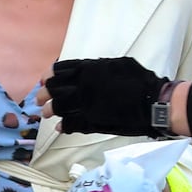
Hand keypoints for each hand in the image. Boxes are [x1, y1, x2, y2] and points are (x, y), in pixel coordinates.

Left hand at [39, 57, 172, 136]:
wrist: (152, 103)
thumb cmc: (140, 80)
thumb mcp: (118, 64)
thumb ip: (99, 66)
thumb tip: (87, 69)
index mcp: (90, 69)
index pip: (61, 70)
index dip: (50, 75)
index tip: (44, 79)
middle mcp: (84, 86)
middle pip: (55, 89)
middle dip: (45, 93)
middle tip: (39, 98)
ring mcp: (86, 105)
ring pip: (60, 107)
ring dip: (51, 109)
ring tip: (46, 112)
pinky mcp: (92, 122)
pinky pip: (72, 124)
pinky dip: (64, 125)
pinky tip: (60, 126)